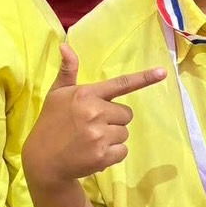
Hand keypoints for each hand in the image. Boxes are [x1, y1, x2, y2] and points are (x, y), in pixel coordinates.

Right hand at [23, 44, 166, 186]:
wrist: (43, 160)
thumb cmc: (51, 123)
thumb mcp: (57, 94)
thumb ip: (67, 71)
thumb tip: (65, 46)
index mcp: (85, 95)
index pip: (120, 84)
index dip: (144, 78)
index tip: (163, 72)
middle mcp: (94, 112)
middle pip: (126, 114)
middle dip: (114, 119)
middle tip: (92, 125)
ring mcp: (99, 135)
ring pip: (125, 133)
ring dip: (112, 137)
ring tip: (91, 140)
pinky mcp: (103, 155)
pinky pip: (123, 151)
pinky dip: (112, 154)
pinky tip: (94, 153)